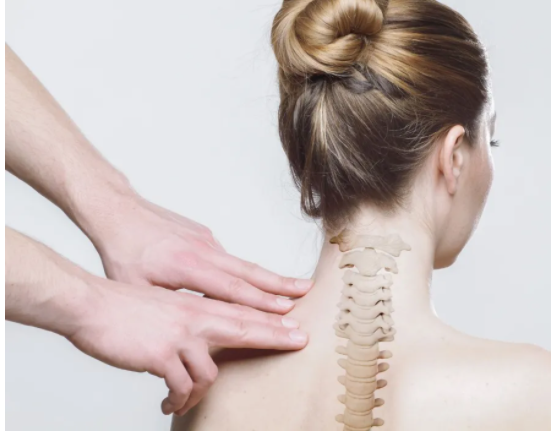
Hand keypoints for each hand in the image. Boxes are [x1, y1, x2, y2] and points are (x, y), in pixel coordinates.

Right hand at [68, 276, 308, 415]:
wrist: (92, 305)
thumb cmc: (126, 307)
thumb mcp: (167, 308)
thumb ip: (191, 320)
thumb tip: (205, 341)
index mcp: (197, 306)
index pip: (244, 312)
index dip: (272, 319)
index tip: (296, 323)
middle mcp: (195, 318)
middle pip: (246, 328)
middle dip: (276, 337)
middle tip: (301, 341)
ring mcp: (181, 337)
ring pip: (211, 374)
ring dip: (199, 393)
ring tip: (183, 400)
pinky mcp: (162, 356)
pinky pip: (182, 387)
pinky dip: (179, 399)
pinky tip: (169, 403)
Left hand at [88, 193, 312, 312]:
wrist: (118, 211)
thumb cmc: (122, 252)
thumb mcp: (135, 288)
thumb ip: (169, 307)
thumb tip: (193, 328)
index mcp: (188, 267)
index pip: (232, 289)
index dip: (260, 303)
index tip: (285, 311)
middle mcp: (204, 251)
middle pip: (249, 272)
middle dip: (281, 286)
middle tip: (308, 294)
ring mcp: (207, 241)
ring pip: (245, 263)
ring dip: (272, 278)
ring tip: (297, 287)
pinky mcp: (205, 236)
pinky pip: (231, 257)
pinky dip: (251, 271)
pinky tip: (262, 283)